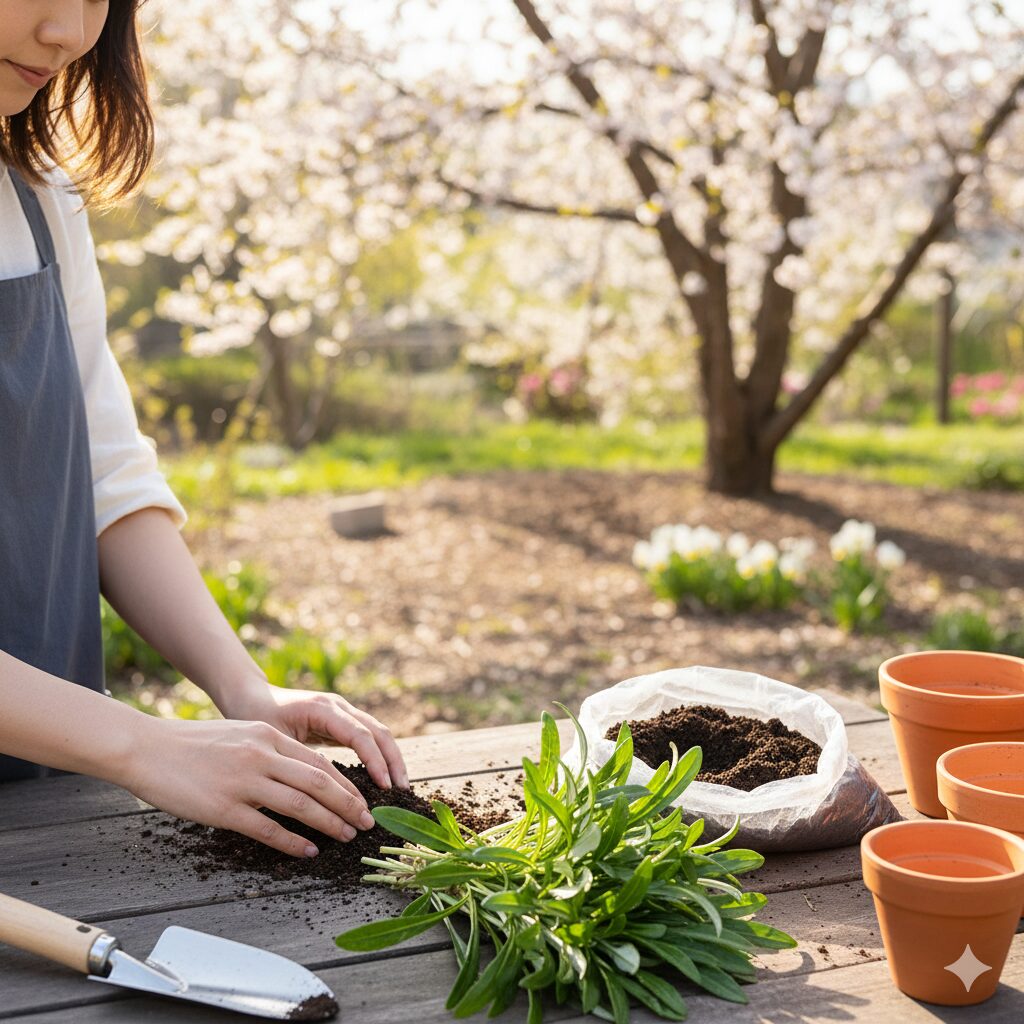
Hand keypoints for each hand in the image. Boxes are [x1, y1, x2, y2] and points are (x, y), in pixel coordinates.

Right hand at [124, 716, 377, 857]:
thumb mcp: (239, 735)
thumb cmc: (190, 744)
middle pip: (318, 782)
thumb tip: (299, 774)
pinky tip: (308, 851)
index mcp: (267, 736)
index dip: (345, 783)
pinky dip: (293, 841)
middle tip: (366, 822)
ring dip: (329, 823)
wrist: (146, 748)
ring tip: (347, 836)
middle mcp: (261, 755)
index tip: (362, 800)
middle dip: (348, 804)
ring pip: (301, 804)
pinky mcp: (224, 807)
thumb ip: (268, 750)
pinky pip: (268, 828)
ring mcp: (243, 781)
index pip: (318, 762)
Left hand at [219, 683, 410, 790]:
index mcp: (323, 709)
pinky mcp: (341, 720)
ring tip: (399, 787)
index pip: (360, 735)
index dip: (376, 761)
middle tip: (402, 791)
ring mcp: (342, 711)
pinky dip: (380, 755)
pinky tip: (384, 777)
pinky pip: (368, 737)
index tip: (385, 787)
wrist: (250, 696)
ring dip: (391, 758)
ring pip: (378, 732)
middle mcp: (338, 706)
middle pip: (378, 731)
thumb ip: (298, 761)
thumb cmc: (255, 718)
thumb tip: (317, 796)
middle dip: (393, 760)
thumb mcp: (274, 740)